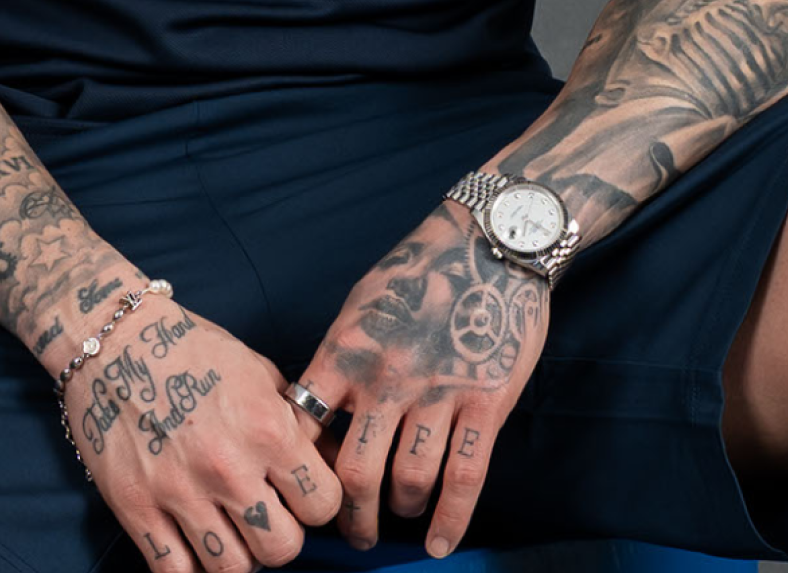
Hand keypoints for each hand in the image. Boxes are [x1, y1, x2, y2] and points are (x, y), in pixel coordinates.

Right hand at [61, 296, 342, 572]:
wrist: (113, 339)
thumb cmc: (190, 347)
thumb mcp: (258, 369)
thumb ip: (298, 419)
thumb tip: (332, 458)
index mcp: (266, 427)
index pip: (323, 502)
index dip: (317, 502)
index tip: (301, 494)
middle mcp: (228, 466)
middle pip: (282, 549)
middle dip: (280, 534)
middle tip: (263, 513)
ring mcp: (179, 491)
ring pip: (233, 570)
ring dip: (237, 555)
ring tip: (229, 528)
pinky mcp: (135, 507)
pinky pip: (174, 572)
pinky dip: (190, 568)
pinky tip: (193, 543)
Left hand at [287, 199, 549, 556]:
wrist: (489, 243)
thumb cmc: (420, 269)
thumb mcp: (361, 303)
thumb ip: (340, 356)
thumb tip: (317, 409)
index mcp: (347, 351)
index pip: (304, 425)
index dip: (298, 468)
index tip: (302, 489)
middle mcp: (386, 378)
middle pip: (354, 473)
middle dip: (350, 516)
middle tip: (352, 533)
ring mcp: (438, 392)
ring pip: (408, 481)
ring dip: (399, 513)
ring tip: (397, 522)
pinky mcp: (485, 403)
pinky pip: (464, 477)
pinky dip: (450, 521)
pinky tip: (438, 544)